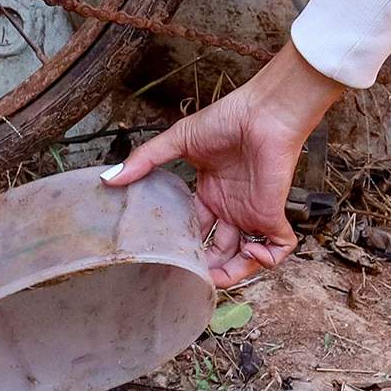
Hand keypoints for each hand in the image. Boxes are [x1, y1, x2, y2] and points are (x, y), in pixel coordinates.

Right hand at [103, 45, 348, 288]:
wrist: (262, 112)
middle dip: (208, 269)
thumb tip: (110, 177)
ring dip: (234, 273)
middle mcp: (230, 208)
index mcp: (209, 194)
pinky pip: (279, 247)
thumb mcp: (178, 140)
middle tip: (192, 278)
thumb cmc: (227, 120)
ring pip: (246, 257)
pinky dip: (269, 259)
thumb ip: (145, 160)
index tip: (170, 257)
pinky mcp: (272, 213)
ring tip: (216, 278)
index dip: (186, 248)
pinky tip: (250, 250)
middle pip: (219, 252)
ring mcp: (251, 213)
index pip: (196, 232)